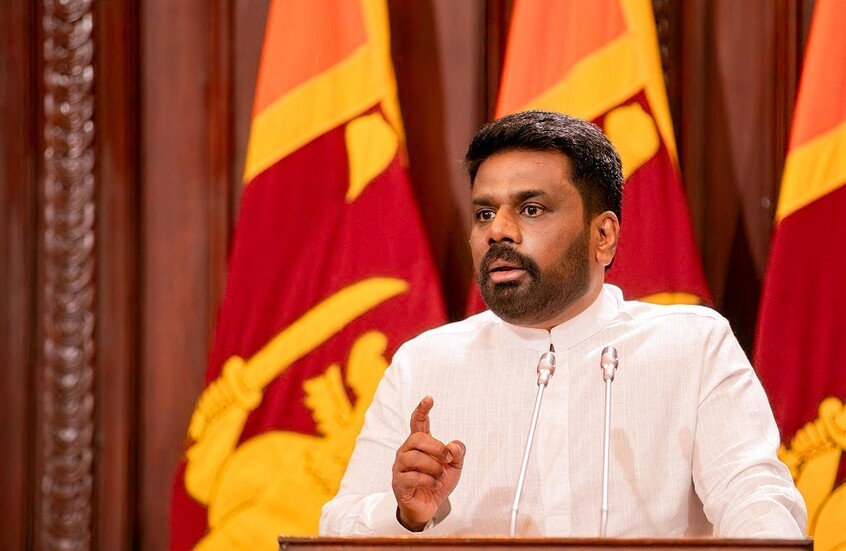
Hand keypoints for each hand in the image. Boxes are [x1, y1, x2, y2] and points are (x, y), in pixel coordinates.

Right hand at [391, 396, 465, 531]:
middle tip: (448, 459)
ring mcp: (400, 467)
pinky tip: (435, 485)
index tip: (429, 399)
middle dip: (437, 447)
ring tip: (441, 476)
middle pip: (417, 438)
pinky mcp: (399, 483)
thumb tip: (452, 446)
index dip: (422, 410)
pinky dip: (429, 481)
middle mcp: (406, 451)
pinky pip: (413, 477)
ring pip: (415, 457)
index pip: (418, 422)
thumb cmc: (438, 482)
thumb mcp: (455, 466)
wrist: (428, 508)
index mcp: (419, 444)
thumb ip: (458, 453)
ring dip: (434, 467)